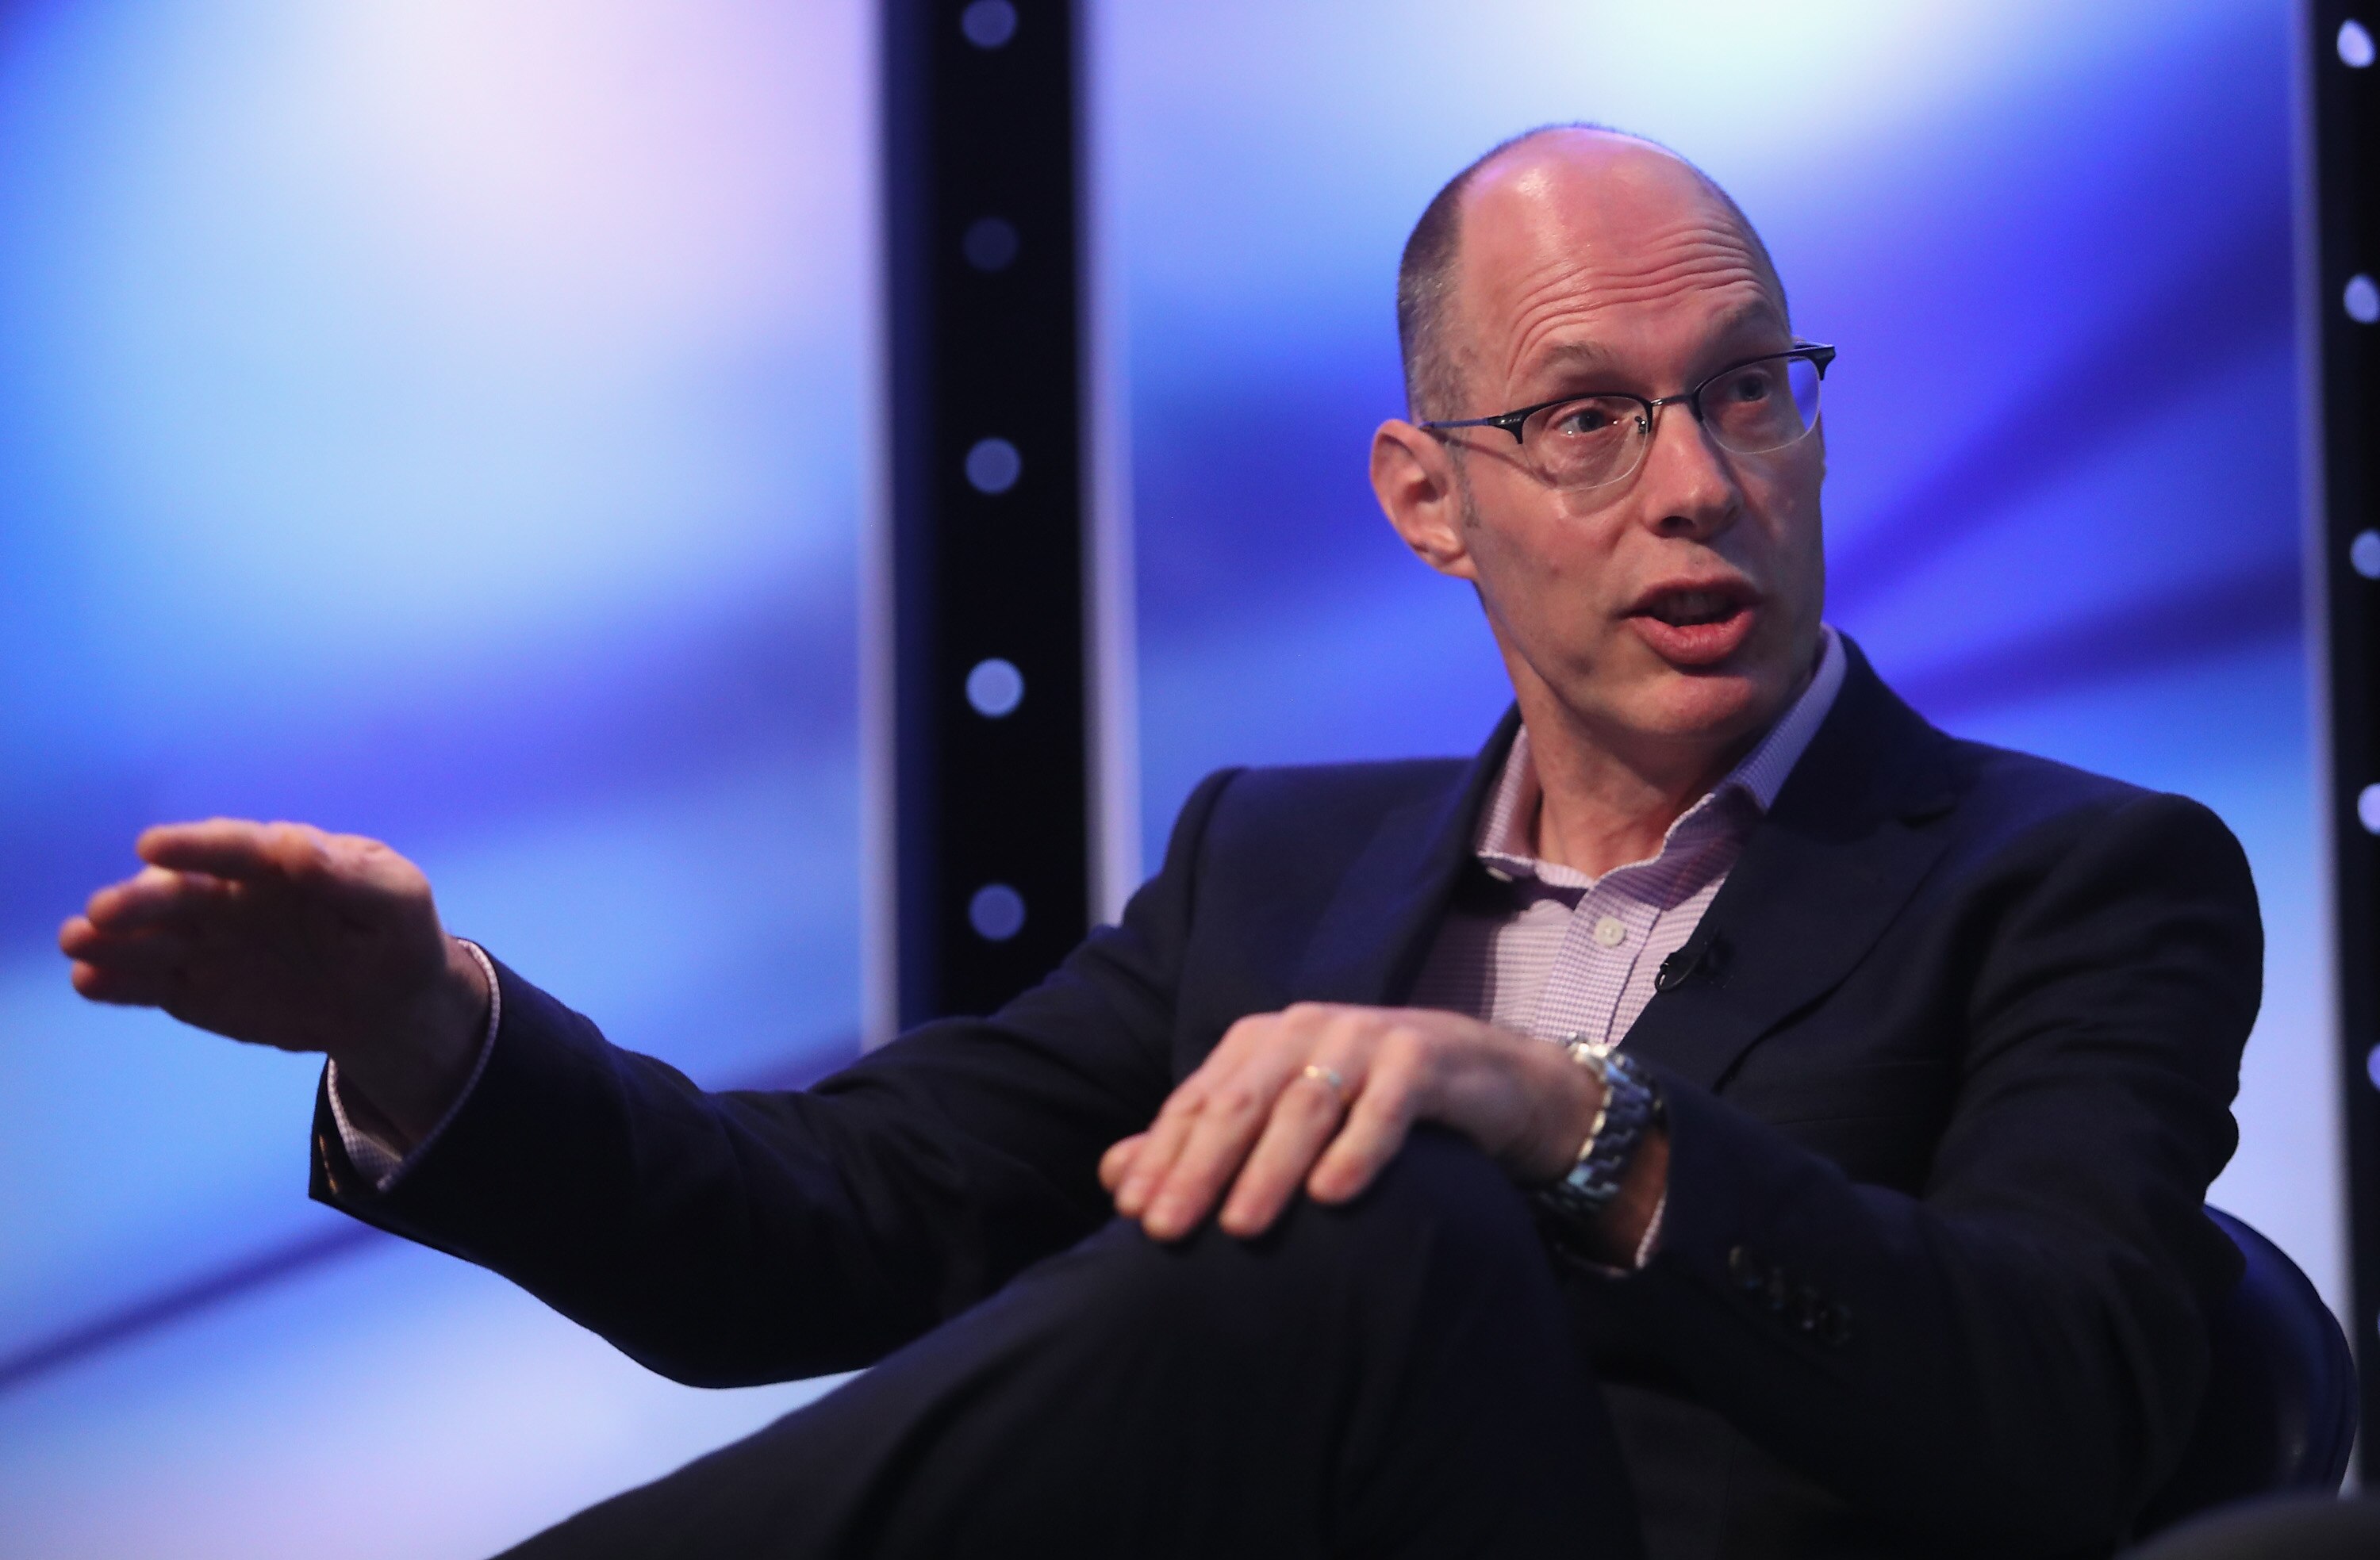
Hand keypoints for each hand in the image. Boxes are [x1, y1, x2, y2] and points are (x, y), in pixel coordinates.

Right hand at [59, 819, 488, 1145]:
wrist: (389, 1000)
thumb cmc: (396, 933)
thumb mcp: (396, 899)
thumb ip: (349, 876)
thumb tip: (295, 845)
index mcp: (280, 861)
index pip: (235, 847)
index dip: (195, 845)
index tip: (152, 845)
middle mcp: (231, 894)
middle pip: (179, 891)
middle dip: (140, 900)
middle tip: (103, 913)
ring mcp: (207, 941)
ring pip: (152, 937)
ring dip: (112, 940)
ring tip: (79, 943)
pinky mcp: (193, 985)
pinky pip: (152, 983)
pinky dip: (119, 984)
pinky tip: (89, 983)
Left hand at [1098, 1003, 1605, 1242]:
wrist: (1491, 1082)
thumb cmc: (1372, 1108)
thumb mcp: (1285, 1123)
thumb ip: (1205, 1144)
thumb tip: (1115, 1176)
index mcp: (1261, 1042)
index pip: (1197, 1101)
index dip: (1161, 1156)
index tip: (1131, 1215)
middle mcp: (1306, 1029)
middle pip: (1240, 1102)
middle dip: (1198, 1168)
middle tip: (1166, 1232)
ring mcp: (1367, 1038)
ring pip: (1305, 1105)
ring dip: (1269, 1170)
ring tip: (1240, 1229)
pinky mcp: (1425, 1057)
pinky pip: (1387, 1106)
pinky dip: (1358, 1149)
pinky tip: (1334, 1197)